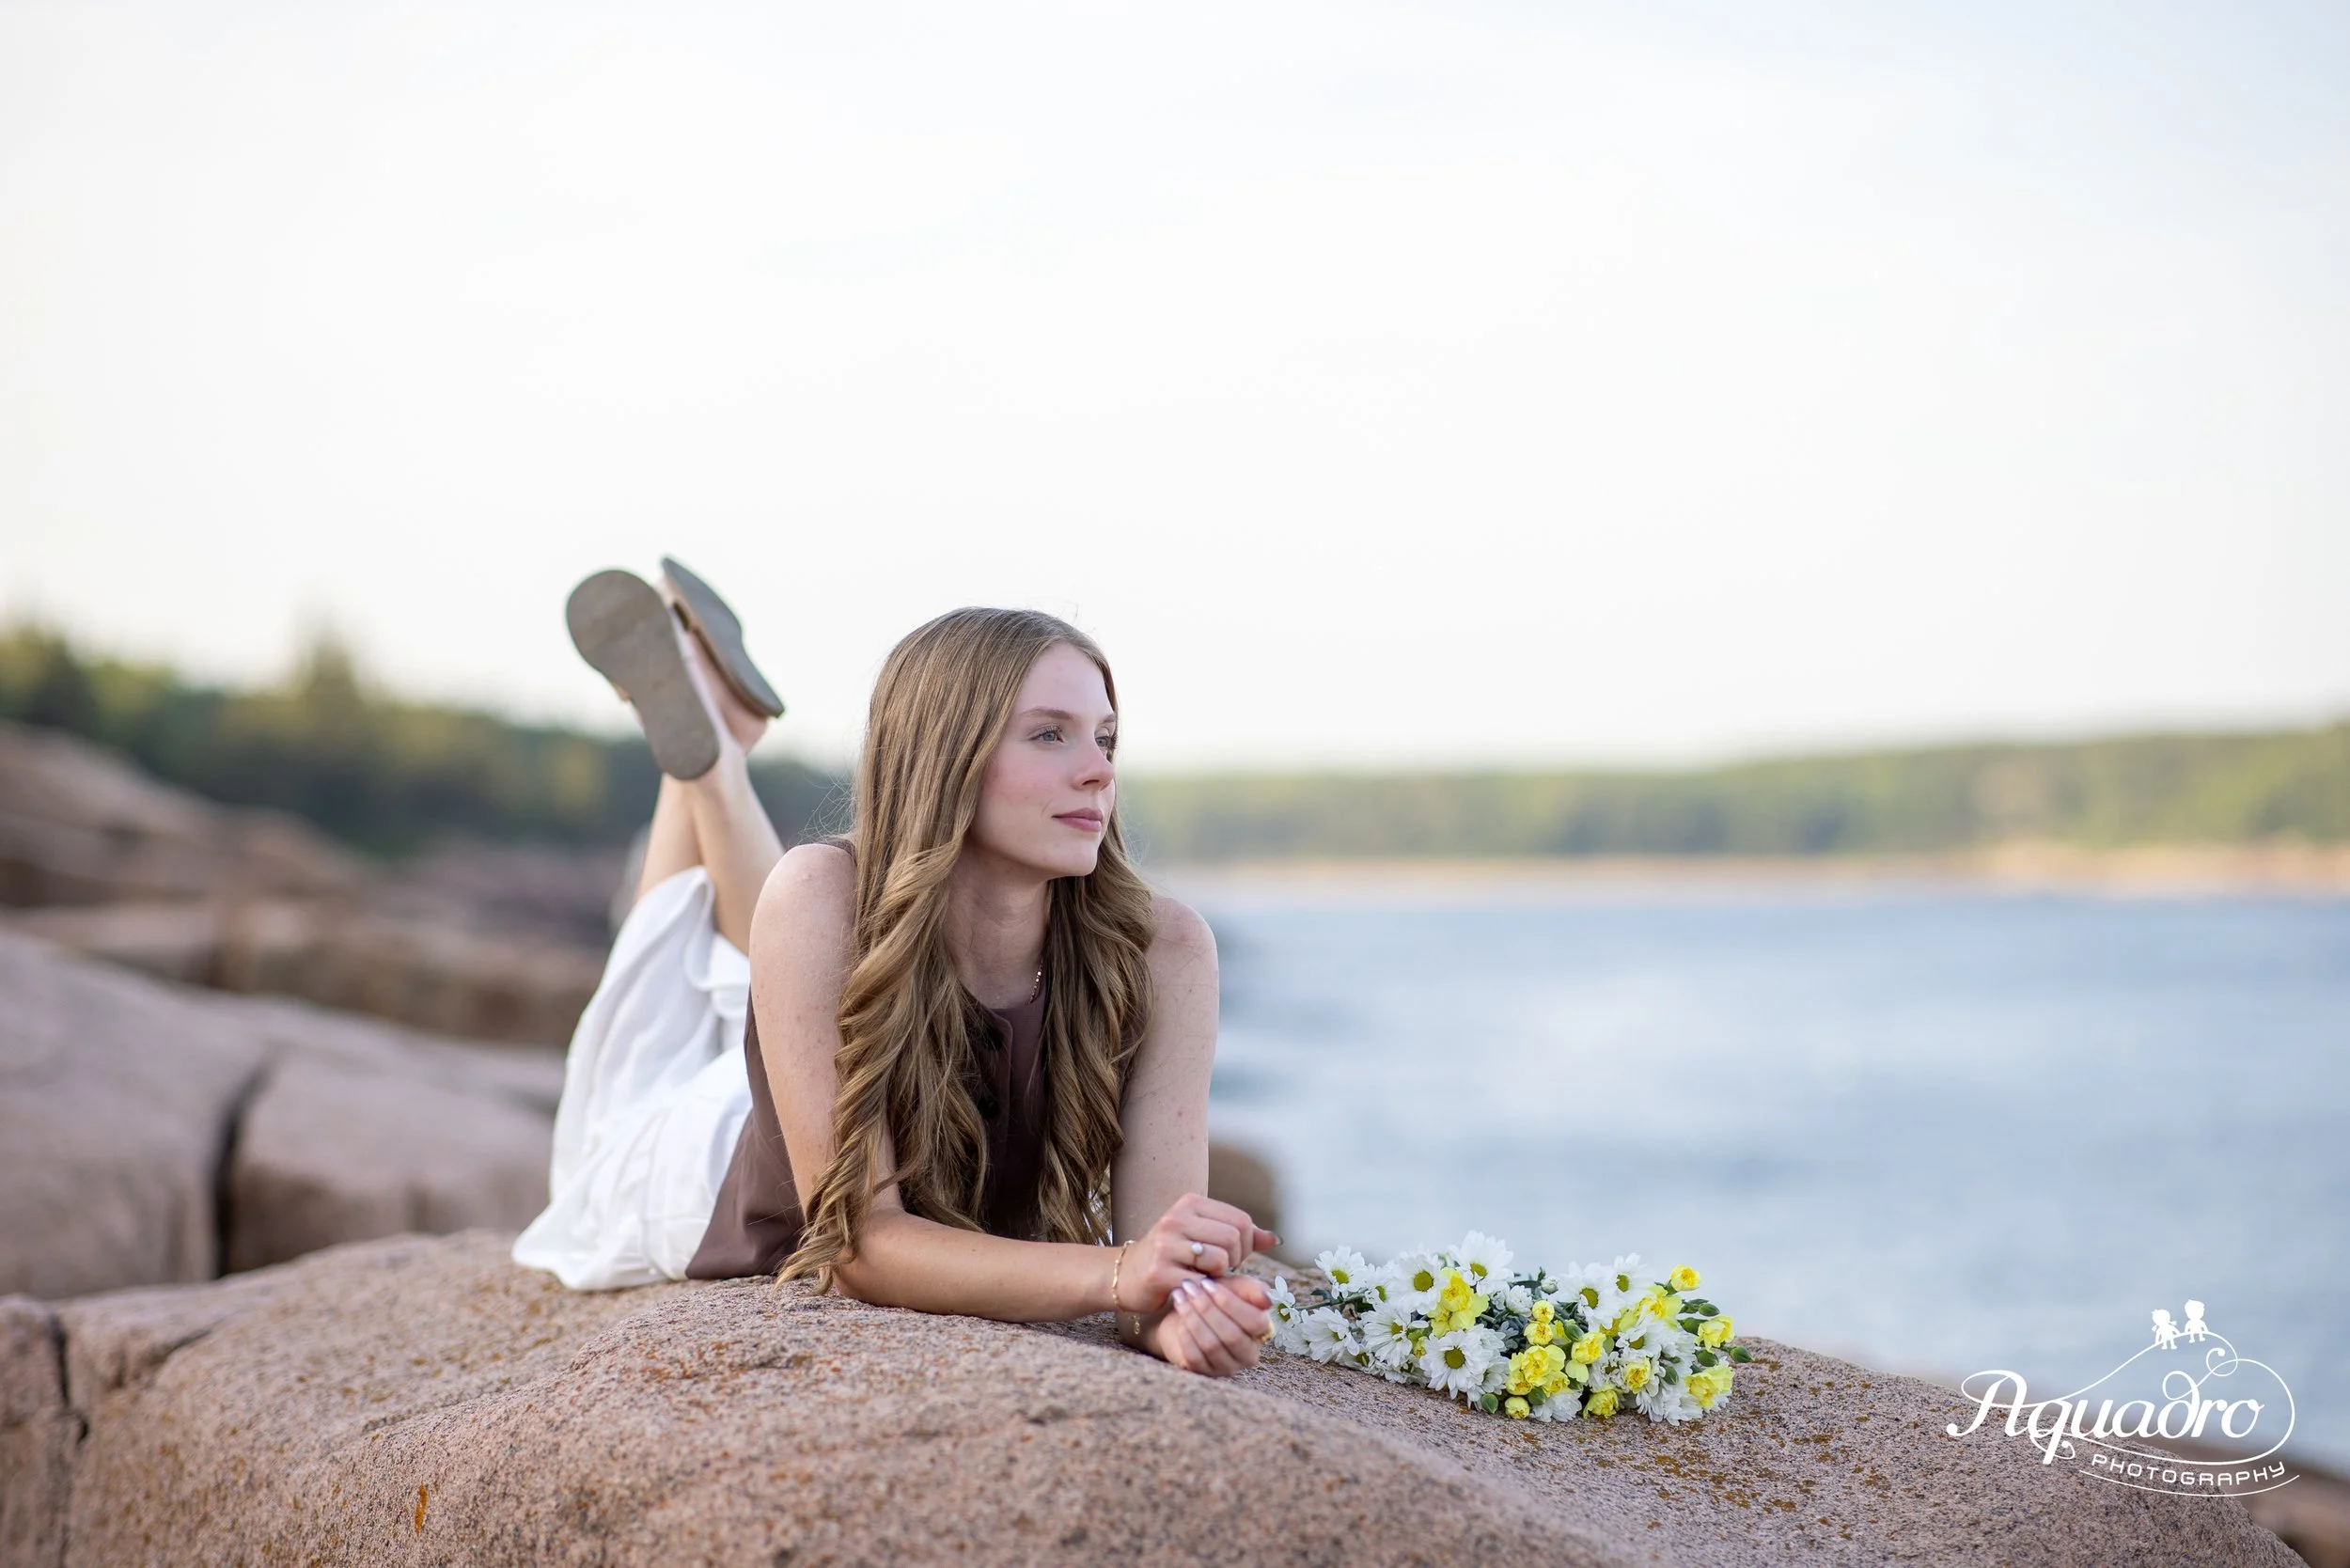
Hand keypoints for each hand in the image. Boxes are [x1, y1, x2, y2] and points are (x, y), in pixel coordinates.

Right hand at [1118, 1193, 1279, 1313]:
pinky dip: (1205, 1290)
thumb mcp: (1204, 1236)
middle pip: (1234, 1238)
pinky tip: (1194, 1288)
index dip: (1247, 1244)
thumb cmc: (1172, 1255)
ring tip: (1206, 1277)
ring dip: (1220, 1275)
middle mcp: (1176, 1219)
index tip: (1233, 1256)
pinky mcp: (1159, 1271)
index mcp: (1190, 1203)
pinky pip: (1201, 1282)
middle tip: (1220, 1270)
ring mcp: (1166, 1245)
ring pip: (1221, 1259)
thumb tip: (1275, 1239)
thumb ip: (1241, 1236)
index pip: (1241, 1220)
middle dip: (1235, 1260)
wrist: (1126, 1275)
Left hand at [1152, 1274, 1274, 1376]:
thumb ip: (1252, 1289)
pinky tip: (1179, 1319)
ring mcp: (1227, 1367)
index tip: (1207, 1283)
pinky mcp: (1204, 1373)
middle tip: (1189, 1288)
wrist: (1187, 1313)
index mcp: (1262, 1332)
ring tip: (1180, 1298)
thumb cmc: (1215, 1298)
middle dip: (1207, 1309)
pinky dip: (1186, 1335)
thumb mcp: (1234, 1287)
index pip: (1254, 1322)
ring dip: (1193, 1318)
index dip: (1229, 1302)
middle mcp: (1248, 1354)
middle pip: (1231, 1336)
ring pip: (1212, 1346)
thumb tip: (1268, 1300)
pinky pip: (1195, 1357)